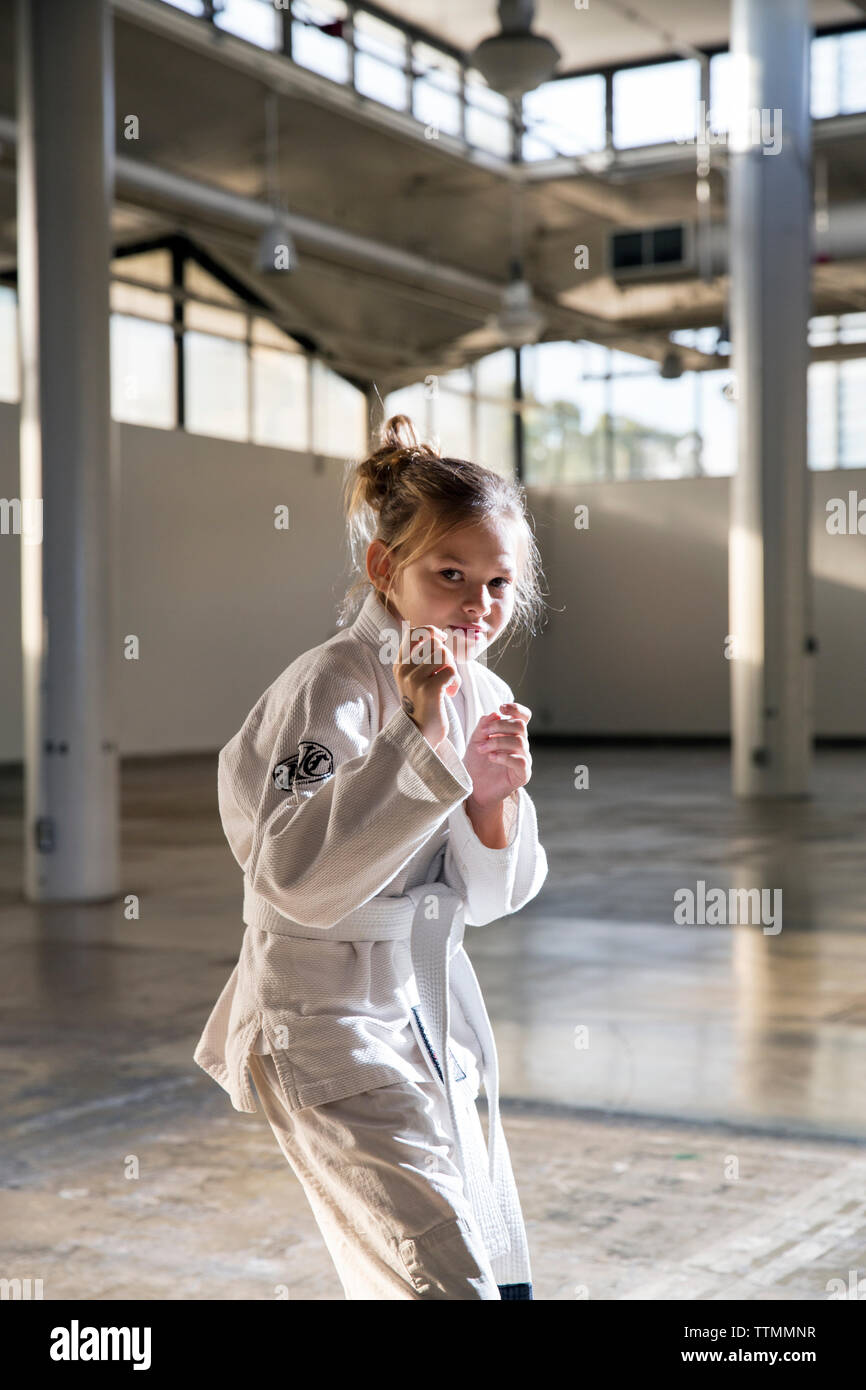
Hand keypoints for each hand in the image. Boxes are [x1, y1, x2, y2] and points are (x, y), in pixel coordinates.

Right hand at [392, 625, 459, 750]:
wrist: (420, 735)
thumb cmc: (424, 705)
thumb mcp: (416, 679)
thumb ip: (422, 659)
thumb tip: (437, 635)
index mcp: (399, 665)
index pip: (414, 633)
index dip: (431, 631)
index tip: (442, 639)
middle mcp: (404, 670)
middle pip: (434, 643)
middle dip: (448, 657)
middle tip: (446, 674)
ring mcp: (414, 680)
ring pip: (444, 655)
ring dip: (452, 670)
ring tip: (447, 685)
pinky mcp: (429, 690)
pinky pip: (451, 671)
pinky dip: (455, 682)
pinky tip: (449, 694)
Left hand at [462, 703, 531, 810]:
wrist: (473, 789)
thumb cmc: (476, 764)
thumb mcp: (475, 741)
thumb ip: (483, 726)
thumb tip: (495, 713)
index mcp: (512, 734)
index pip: (523, 717)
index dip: (516, 709)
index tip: (501, 707)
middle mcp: (521, 745)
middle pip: (520, 726)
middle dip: (500, 726)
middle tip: (483, 734)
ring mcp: (524, 759)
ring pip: (519, 742)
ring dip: (497, 742)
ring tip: (482, 749)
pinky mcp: (523, 774)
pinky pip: (520, 761)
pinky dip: (504, 756)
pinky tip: (491, 758)